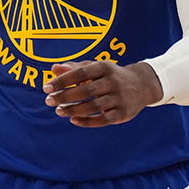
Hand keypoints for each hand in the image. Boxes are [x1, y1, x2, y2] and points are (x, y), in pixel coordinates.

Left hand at [42, 60, 162, 126]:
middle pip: (85, 90)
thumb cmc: (111, 75)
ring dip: (73, 110)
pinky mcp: (122, 113)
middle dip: (64, 96)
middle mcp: (113, 81)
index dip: (62, 80)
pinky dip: (86, 121)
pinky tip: (73, 120)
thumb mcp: (96, 68)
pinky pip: (102, 120)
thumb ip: (75, 68)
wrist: (142, 85)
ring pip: (92, 106)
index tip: (46, 88)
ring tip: (59, 111)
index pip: (80, 73)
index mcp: (104, 67)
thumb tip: (53, 68)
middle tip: (48, 101)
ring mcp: (119, 98)